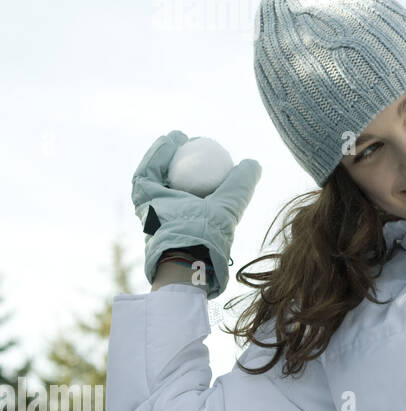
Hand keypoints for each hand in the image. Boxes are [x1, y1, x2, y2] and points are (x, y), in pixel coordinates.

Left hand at [131, 130, 261, 299]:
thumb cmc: (201, 236)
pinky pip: (172, 209)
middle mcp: (147, 210)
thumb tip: (252, 163)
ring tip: (194, 173)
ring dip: (176, 182)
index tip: (177, 137)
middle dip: (168, 162)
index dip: (164, 147)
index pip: (151, 163)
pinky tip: (201, 199)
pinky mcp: (166, 238)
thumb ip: (240, 183)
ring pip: (163, 196)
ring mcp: (155, 225)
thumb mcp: (225, 205)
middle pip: (154, 178)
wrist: (189, 273)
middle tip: (186, 150)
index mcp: (148, 196)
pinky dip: (183, 199)